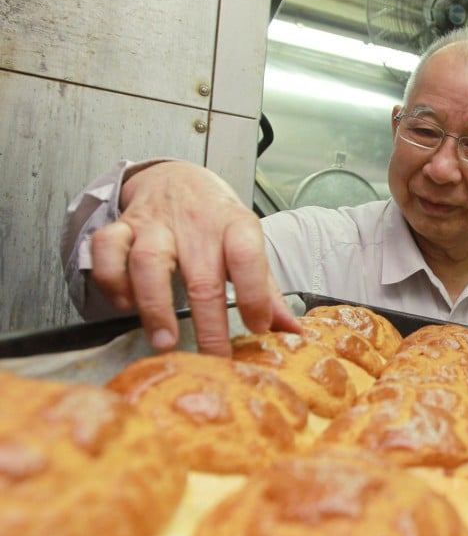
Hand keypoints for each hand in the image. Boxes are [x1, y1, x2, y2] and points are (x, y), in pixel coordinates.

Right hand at [88, 162, 298, 355]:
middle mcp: (196, 225)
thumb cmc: (216, 220)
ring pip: (148, 262)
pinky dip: (112, 279)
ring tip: (164, 341)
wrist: (178, 178)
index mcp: (235, 226)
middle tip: (213, 358)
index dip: (254, 296)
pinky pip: (107, 249)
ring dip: (155, 306)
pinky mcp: (123, 225)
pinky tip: (125, 303)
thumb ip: (267, 289)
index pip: (248, 258)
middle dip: (208, 323)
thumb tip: (292, 330)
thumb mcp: (248, 245)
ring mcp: (156, 224)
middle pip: (201, 277)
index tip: (258, 327)